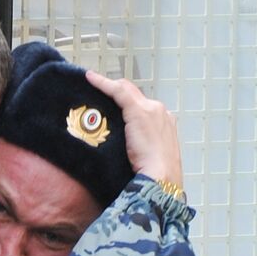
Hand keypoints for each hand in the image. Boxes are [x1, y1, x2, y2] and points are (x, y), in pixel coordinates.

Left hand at [85, 71, 183, 187]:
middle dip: (118, 93)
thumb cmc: (156, 175)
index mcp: (166, 122)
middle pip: (135, 94)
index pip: (144, 105)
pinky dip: (103, 83)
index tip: (114, 106)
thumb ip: (141, 146)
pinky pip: (117, 91)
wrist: (161, 177)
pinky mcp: (138, 110)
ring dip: (110, 88)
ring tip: (92, 84)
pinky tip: (90, 78)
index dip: (127, 104)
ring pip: (126, 90)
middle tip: (99, 95)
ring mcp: (150, 109)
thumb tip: (127, 149)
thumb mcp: (150, 157)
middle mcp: (160, 111)